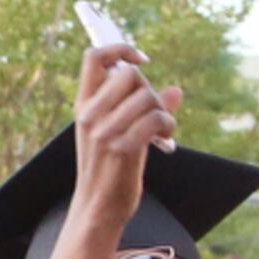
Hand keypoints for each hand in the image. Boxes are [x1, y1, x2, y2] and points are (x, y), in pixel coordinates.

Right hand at [71, 41, 179, 234]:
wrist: (98, 208)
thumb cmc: (109, 170)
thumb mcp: (116, 133)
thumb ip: (141, 108)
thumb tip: (175, 90)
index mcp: (83, 107)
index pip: (93, 58)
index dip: (120, 49)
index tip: (141, 60)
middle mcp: (89, 116)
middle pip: (129, 75)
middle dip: (150, 90)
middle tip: (154, 111)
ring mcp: (103, 132)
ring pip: (146, 96)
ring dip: (163, 111)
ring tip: (163, 130)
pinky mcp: (121, 148)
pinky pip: (156, 118)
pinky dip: (168, 126)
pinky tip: (165, 139)